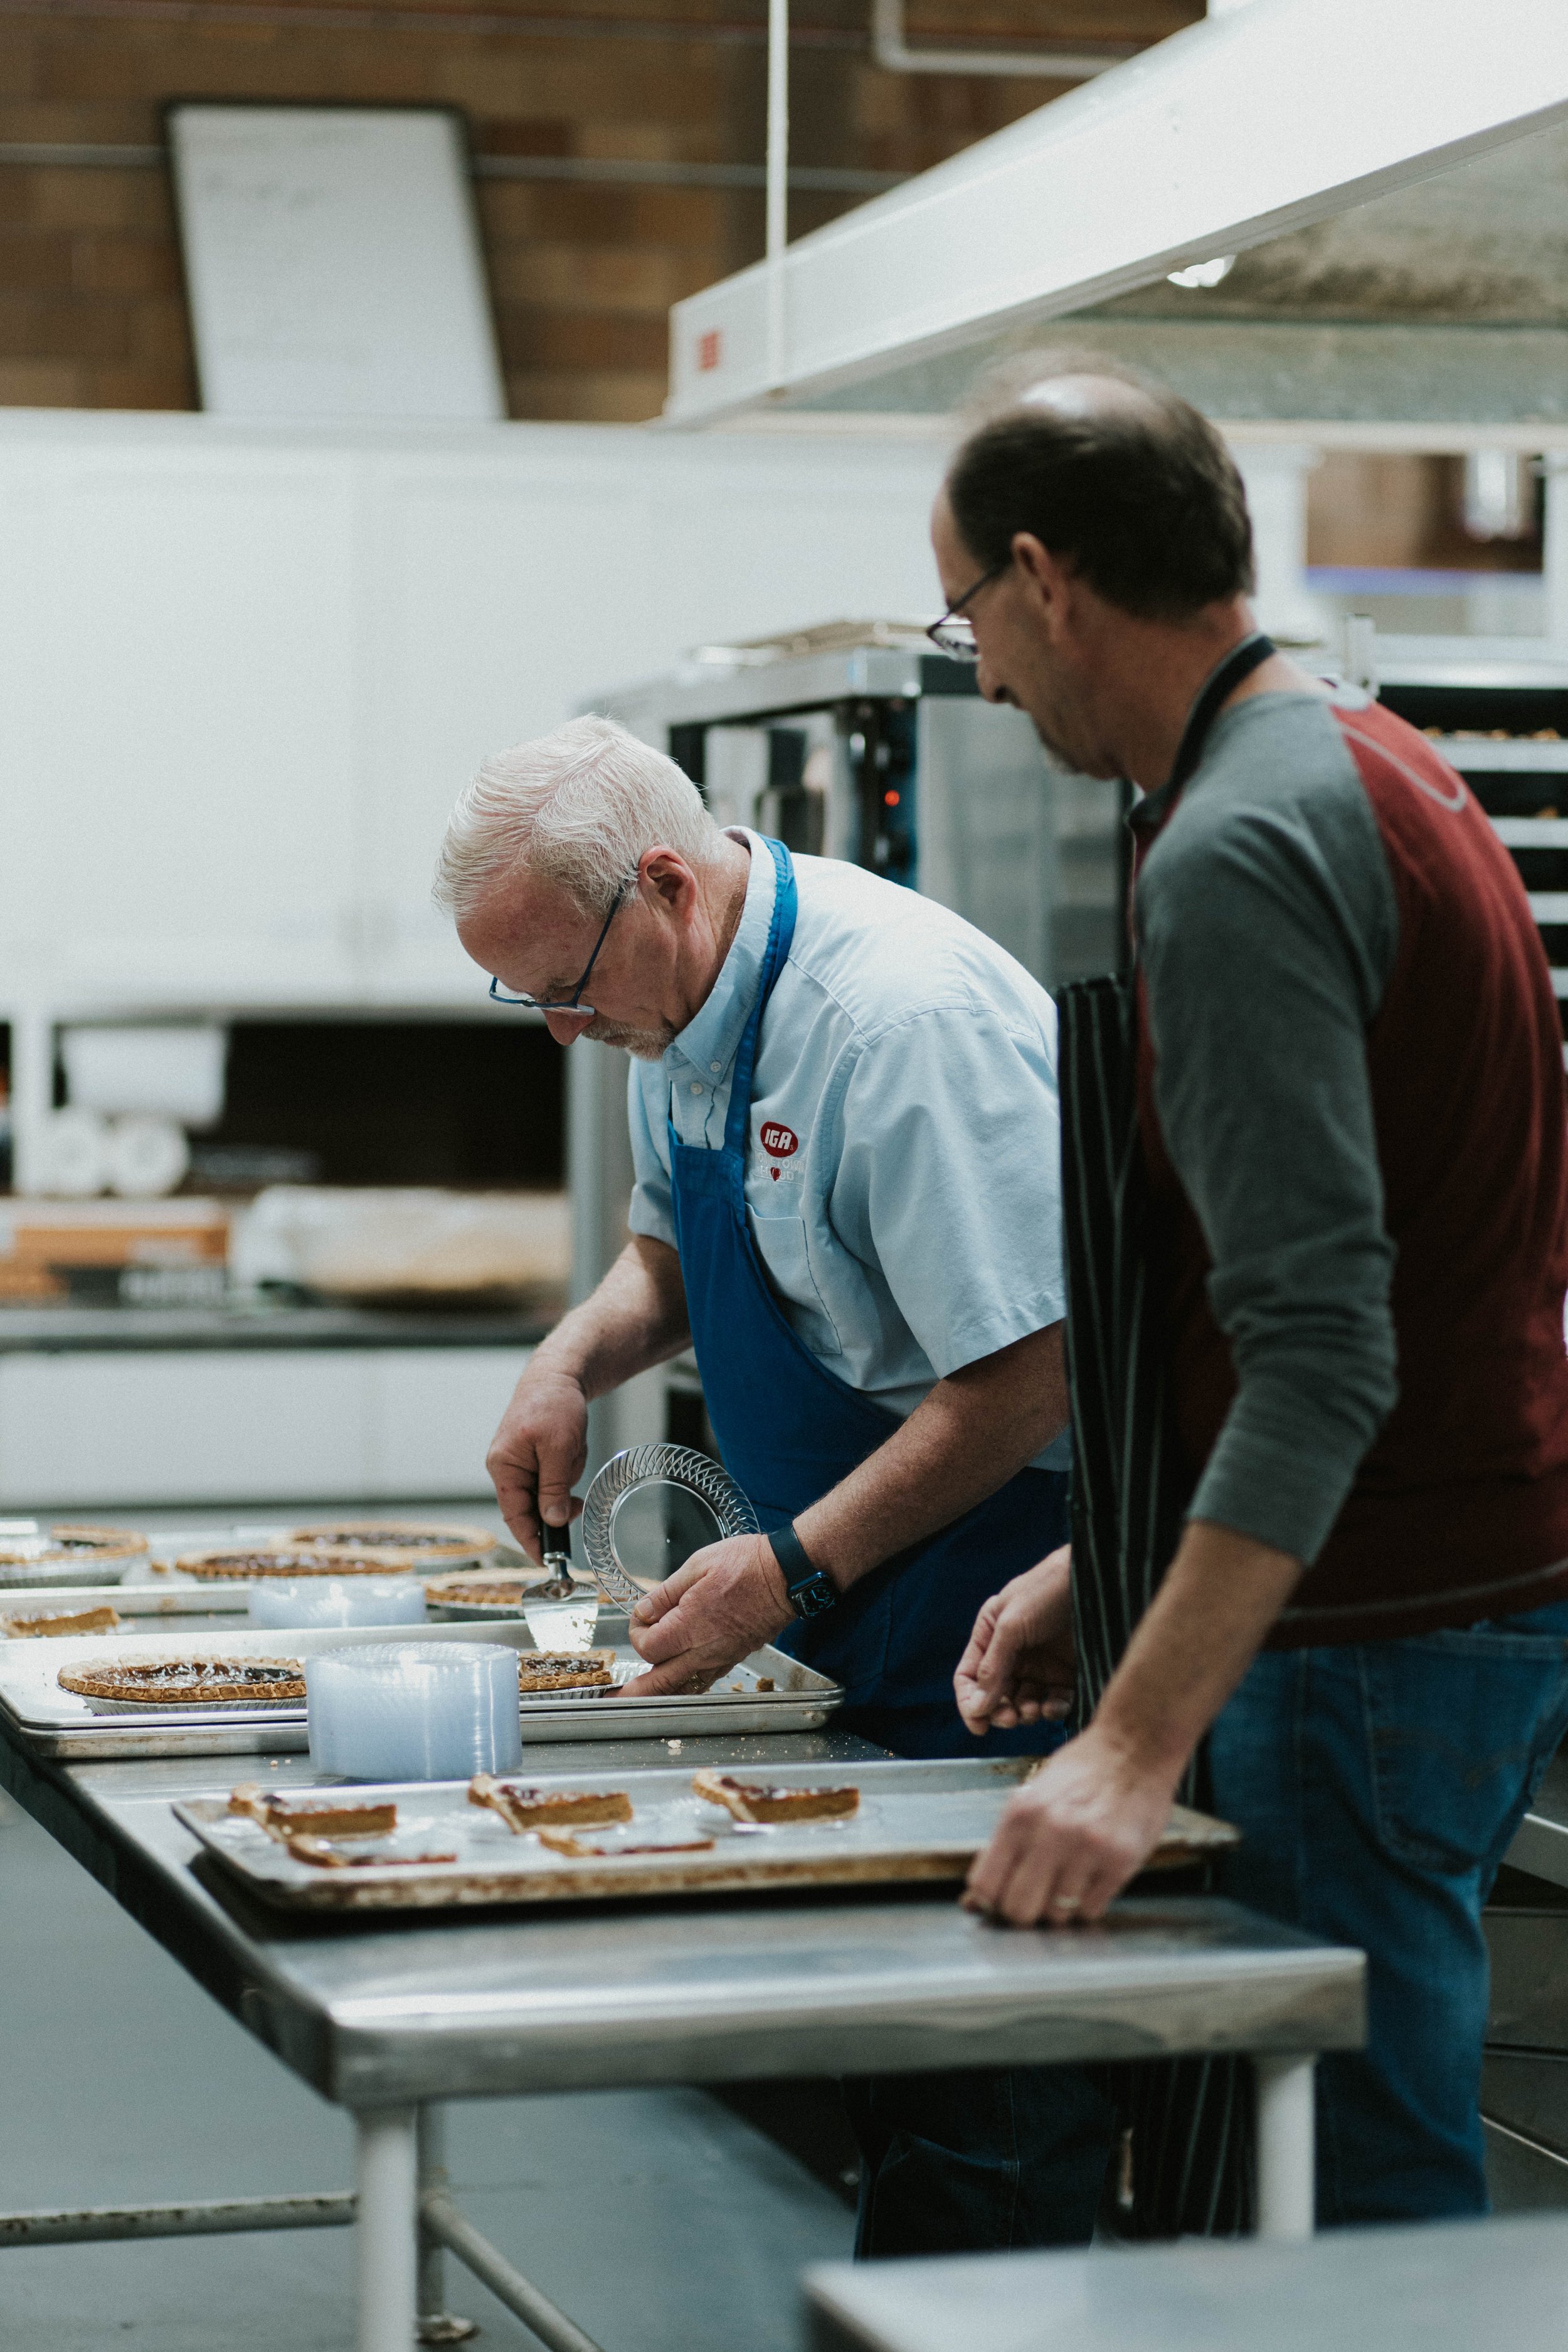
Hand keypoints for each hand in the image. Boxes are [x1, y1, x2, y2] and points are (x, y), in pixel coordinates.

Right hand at [485, 1366, 587, 1561]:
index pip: (515, 1516)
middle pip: (533, 1506)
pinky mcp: (535, 1458)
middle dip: (559, 1497)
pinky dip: (568, 1466)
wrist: (559, 1374)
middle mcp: (507, 1468)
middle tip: (574, 1490)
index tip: (548, 1560)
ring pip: (550, 1491)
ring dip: (567, 1475)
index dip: (531, 1540)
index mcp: (504, 1467)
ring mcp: (520, 1463)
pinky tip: (571, 1446)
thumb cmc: (553, 1403)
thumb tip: (551, 1521)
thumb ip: (553, 1487)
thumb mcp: (557, 1448)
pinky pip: (555, 1477)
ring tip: (571, 1447)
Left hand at [622, 1534, 792, 1695]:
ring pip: (683, 1686)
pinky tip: (680, 1676)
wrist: (786, 1575)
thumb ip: (666, 1593)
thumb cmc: (747, 1565)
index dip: (636, 1633)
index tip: (641, 1617)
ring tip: (642, 1694)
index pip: (648, 1647)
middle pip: (660, 1682)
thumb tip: (644, 1611)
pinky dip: (687, 1683)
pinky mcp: (734, 1657)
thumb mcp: (697, 1565)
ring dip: (660, 1691)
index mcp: (690, 1625)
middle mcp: (704, 1649)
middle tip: (617, 1697)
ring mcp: (721, 1657)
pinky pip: (705, 1680)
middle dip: (635, 1691)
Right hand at [954, 1545, 1075, 1734]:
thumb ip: (993, 1666)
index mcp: (990, 1636)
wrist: (1095, 1579)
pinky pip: (1053, 1701)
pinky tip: (1053, 1706)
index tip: (979, 1726)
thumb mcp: (1011, 1625)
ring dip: (1025, 1713)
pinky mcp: (1065, 1673)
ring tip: (1032, 1711)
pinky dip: (1051, 1710)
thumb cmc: (1046, 1590)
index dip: (970, 1703)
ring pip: (1023, 1703)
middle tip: (1010, 1718)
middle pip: (996, 1695)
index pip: (969, 1677)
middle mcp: (1012, 1653)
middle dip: (1000, 1711)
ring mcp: (1039, 1665)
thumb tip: (977, 1708)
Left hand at [962, 1723, 1177, 1924]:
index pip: (986, 1886)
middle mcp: (1050, 1832)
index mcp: (1019, 1814)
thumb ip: (1006, 1844)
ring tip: (1067, 1881)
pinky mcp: (1121, 1862)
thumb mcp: (1031, 1795)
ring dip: (1059, 1908)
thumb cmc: (1081, 1771)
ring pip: (1057, 1917)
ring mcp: (1088, 1849)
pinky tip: (1090, 1878)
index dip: (988, 1903)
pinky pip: (1091, 1910)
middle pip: (1019, 1911)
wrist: (1134, 1747)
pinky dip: (1087, 1904)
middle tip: (1033, 1898)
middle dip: (1023, 1912)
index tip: (997, 1903)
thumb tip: (974, 1899)